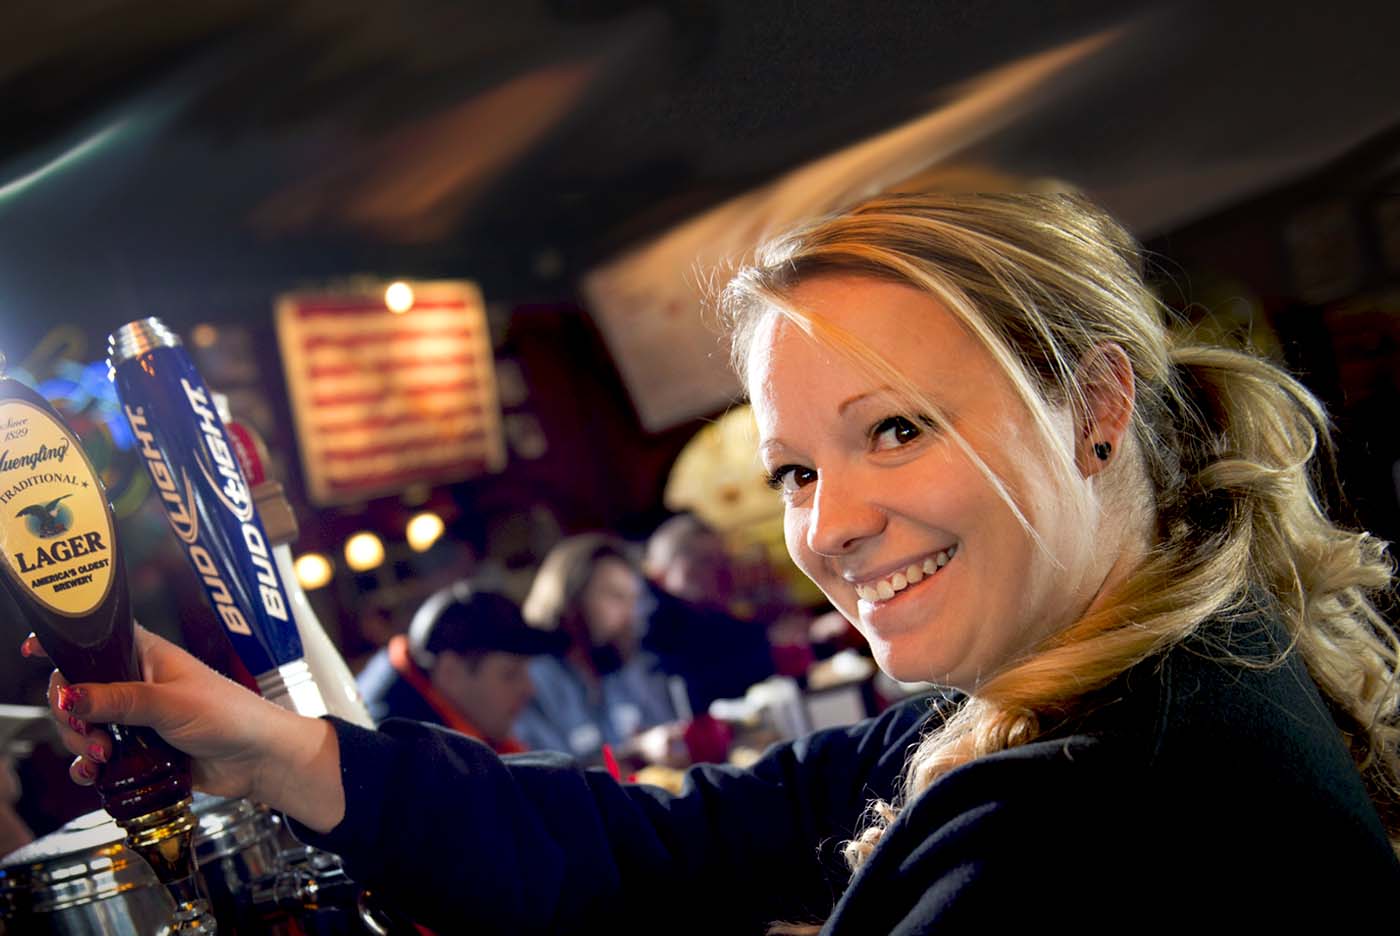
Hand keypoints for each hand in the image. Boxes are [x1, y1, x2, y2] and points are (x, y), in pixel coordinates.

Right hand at [27, 626, 343, 829]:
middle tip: (91, 732)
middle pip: (76, 691)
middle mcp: (134, 683)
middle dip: (71, 714)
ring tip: (103, 757)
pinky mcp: (137, 751)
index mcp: (145, 655)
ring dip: (81, 743)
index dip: (62, 643)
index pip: (95, 640)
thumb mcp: (171, 703)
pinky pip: (96, 757)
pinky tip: (92, 774)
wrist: (258, 760)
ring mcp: (134, 718)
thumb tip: (70, 693)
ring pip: (82, 726)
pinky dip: (88, 766)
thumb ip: (118, 700)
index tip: (32, 651)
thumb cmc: (230, 715)